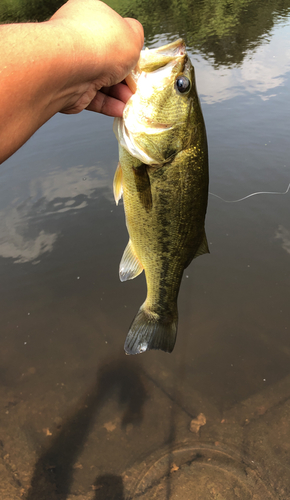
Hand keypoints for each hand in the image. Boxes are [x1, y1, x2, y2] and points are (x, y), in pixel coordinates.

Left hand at [50, 0, 143, 116]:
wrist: (71, 69)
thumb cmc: (100, 45)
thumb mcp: (133, 34)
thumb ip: (136, 36)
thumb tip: (134, 41)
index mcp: (90, 17)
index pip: (111, 34)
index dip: (127, 49)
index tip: (137, 62)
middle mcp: (79, 40)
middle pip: (108, 61)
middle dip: (125, 76)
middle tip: (136, 85)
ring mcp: (73, 65)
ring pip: (102, 82)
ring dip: (119, 93)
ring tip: (131, 101)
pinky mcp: (72, 89)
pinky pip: (94, 97)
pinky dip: (108, 104)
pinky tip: (121, 109)